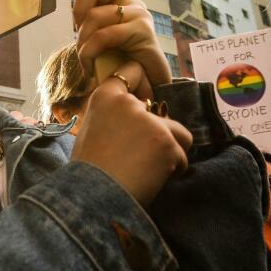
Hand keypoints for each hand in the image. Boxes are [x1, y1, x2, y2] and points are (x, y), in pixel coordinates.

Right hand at [70, 77, 192, 206]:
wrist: (91, 198)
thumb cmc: (88, 172)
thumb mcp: (91, 131)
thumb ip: (112, 118)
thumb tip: (132, 123)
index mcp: (105, 97)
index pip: (130, 72)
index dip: (141, 82)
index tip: (145, 98)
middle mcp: (128, 103)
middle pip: (161, 113)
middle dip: (157, 136)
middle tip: (139, 159)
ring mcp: (150, 122)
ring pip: (179, 134)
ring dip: (170, 153)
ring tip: (149, 171)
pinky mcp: (166, 143)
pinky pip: (182, 157)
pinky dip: (173, 172)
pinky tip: (152, 180)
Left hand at [71, 0, 169, 87]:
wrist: (147, 86)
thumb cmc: (120, 60)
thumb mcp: (99, 30)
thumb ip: (89, 6)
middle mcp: (131, 1)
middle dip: (77, 9)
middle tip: (78, 34)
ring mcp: (139, 14)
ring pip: (95, 15)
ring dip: (83, 41)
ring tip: (86, 59)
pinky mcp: (142, 31)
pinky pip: (104, 35)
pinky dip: (89, 54)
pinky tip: (89, 67)